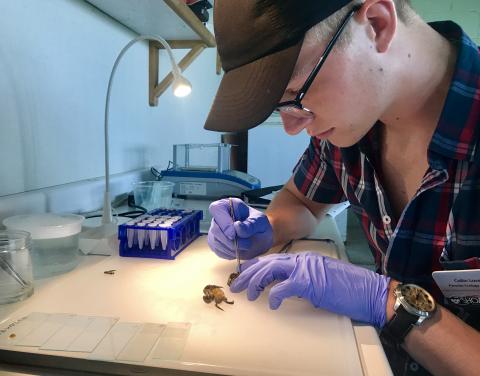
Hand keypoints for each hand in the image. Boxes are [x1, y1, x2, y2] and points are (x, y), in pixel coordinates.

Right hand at [207, 198, 272, 259]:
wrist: (261, 238)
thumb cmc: (260, 226)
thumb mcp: (261, 222)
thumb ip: (251, 224)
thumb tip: (237, 226)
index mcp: (229, 205)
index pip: (217, 208)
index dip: (223, 221)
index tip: (234, 234)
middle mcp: (220, 217)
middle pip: (215, 228)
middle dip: (230, 240)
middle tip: (246, 244)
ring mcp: (216, 230)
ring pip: (215, 241)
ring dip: (231, 248)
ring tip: (246, 246)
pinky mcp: (216, 243)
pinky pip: (217, 250)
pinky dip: (229, 253)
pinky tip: (239, 251)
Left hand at [230, 252, 389, 327]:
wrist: (368, 292)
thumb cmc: (348, 288)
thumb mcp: (321, 279)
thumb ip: (303, 279)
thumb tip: (287, 287)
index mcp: (305, 258)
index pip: (274, 259)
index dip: (256, 265)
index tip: (244, 273)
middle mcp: (302, 259)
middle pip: (267, 263)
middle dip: (249, 273)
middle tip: (237, 285)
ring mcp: (305, 269)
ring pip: (270, 270)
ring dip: (256, 282)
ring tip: (248, 294)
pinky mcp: (308, 282)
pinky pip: (282, 288)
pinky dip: (273, 296)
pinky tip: (271, 304)